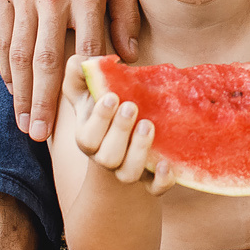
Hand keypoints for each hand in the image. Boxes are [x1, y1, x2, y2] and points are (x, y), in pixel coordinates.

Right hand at [0, 0, 141, 144]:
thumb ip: (124, 10)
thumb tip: (128, 55)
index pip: (86, 47)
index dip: (87, 84)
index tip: (89, 114)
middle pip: (46, 60)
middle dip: (45, 102)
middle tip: (43, 136)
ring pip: (19, 53)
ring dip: (21, 92)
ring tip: (25, 123)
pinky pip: (2, 35)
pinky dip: (5, 66)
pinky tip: (12, 88)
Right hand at [61, 55, 175, 193]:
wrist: (123, 146)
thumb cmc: (106, 111)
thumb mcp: (89, 91)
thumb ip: (81, 73)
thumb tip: (86, 60)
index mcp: (89, 138)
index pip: (87, 136)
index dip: (99, 118)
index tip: (112, 96)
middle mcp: (106, 157)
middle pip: (107, 156)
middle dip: (119, 131)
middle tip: (132, 106)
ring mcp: (128, 170)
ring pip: (128, 173)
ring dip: (138, 150)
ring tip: (148, 125)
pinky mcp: (151, 180)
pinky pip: (155, 188)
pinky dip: (161, 180)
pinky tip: (168, 164)